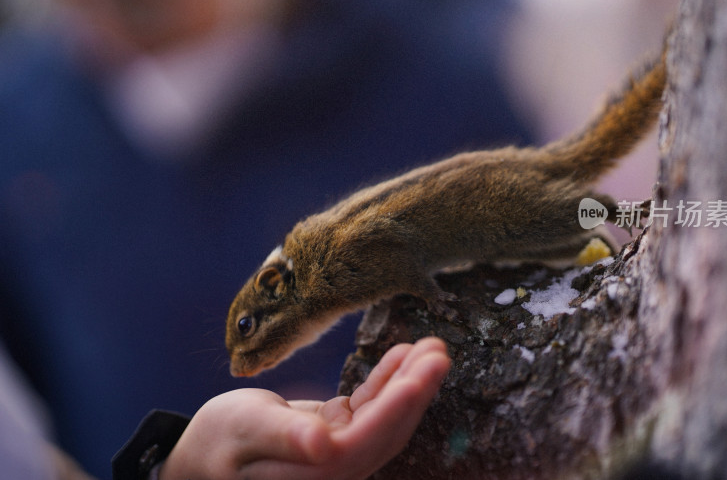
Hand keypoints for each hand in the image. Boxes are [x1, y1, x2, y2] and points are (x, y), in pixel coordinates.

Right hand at [159, 337, 449, 479]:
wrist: (200, 454)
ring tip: (431, 345)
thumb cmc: (216, 443)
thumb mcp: (244, 431)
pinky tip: (400, 355)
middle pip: (388, 428)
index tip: (426, 371)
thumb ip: (284, 437)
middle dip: (417, 388)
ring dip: (409, 381)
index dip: (399, 405)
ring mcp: (337, 451)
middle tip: (439, 349)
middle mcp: (336, 468)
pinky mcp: (333, 435)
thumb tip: (324, 447)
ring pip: (385, 416)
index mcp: (318, 472)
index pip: (369, 439)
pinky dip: (385, 380)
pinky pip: (368, 407)